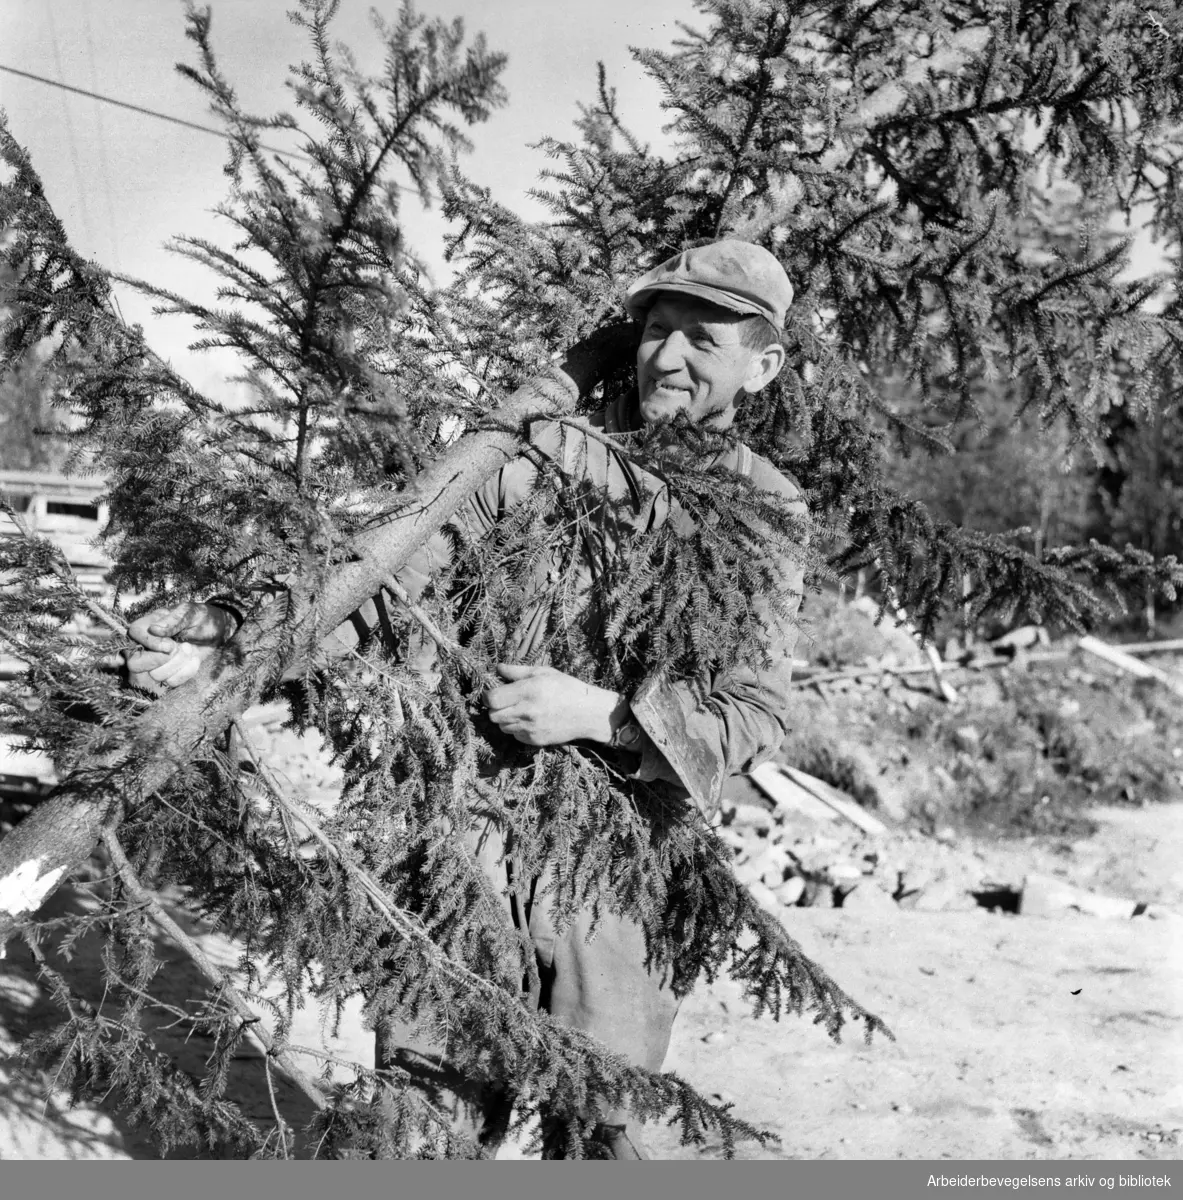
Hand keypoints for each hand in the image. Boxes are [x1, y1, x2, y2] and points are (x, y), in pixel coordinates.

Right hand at [124, 602, 236, 690]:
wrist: (219, 631)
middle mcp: (148, 645)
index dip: (150, 643)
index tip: (171, 644)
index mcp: (148, 625)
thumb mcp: (190, 612)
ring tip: (189, 648)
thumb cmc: (202, 617)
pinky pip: (171, 682)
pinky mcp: (171, 673)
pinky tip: (194, 660)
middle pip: (135, 663)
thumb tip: (154, 629)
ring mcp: (158, 662)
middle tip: (178, 647)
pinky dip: (186, 672)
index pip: (134, 634)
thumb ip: (173, 620)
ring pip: (156, 675)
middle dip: (161, 659)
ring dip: (178, 664)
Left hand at [484, 663, 625, 746]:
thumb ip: (517, 671)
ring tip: (520, 710)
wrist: (588, 713)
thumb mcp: (544, 672)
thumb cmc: (567, 688)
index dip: (489, 696)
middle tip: (506, 701)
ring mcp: (530, 728)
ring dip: (506, 719)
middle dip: (496, 708)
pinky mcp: (535, 740)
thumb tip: (498, 668)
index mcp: (528, 691)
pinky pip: (515, 735)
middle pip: (493, 715)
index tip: (494, 693)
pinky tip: (530, 720)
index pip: (493, 699)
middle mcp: (527, 711)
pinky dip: (517, 728)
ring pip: (502, 727)